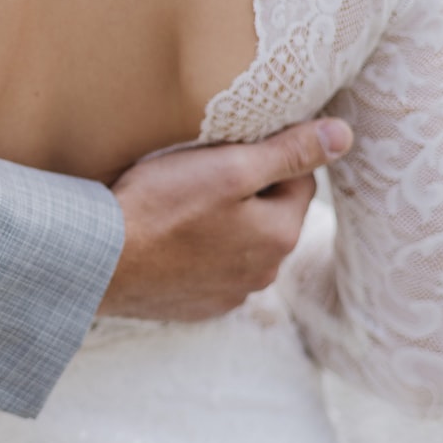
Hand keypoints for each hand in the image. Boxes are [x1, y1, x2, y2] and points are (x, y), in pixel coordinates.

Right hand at [100, 119, 352, 320]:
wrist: (98, 261)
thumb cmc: (159, 207)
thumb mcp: (227, 167)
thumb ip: (288, 152)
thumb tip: (343, 136)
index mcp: (280, 234)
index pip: (298, 180)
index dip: (264, 158)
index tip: (225, 151)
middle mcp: (264, 272)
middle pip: (269, 215)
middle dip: (245, 193)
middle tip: (197, 176)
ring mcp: (230, 294)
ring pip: (240, 244)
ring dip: (221, 225)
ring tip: (177, 208)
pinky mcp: (197, 306)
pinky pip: (211, 271)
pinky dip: (197, 254)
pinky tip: (167, 241)